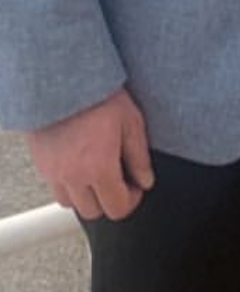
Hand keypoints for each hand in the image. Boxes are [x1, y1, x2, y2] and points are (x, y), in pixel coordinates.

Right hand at [27, 87, 154, 221]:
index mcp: (99, 168)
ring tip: (97, 173)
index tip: (135, 186)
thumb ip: (139, 157)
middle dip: (109, 200)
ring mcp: (54, 171)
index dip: (131, 200)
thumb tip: (146, 180)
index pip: (117, 208)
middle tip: (118, 179)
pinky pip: (55, 187)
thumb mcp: (131, 123)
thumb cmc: (98, 95)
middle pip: (94, 212)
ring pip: (71, 203)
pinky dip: (68, 184)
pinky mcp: (41, 163)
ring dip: (87, 195)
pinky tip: (79, 165)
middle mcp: (73, 176)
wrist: (64, 79)